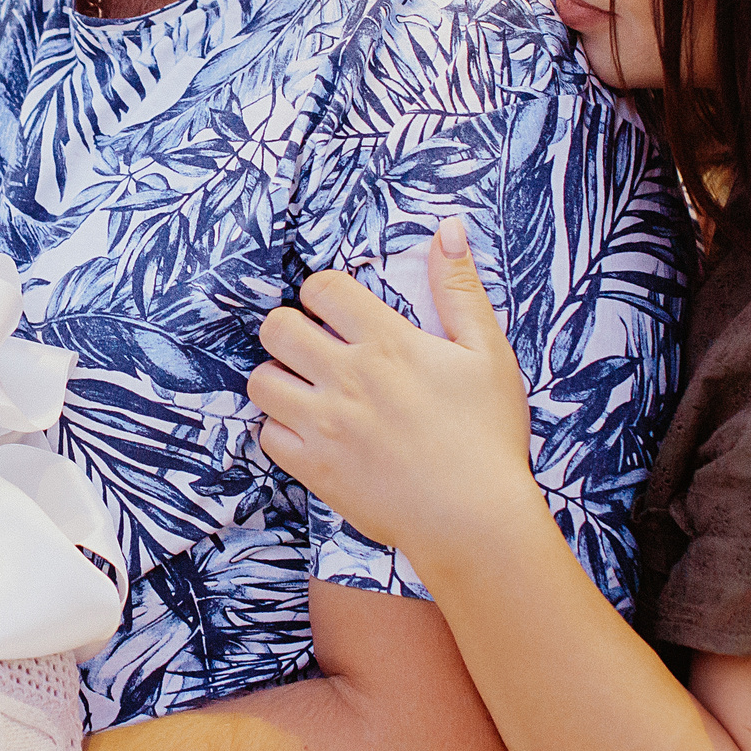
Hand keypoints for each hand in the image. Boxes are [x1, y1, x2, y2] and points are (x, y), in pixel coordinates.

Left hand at [248, 218, 542, 554]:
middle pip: (277, 327)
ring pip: (262, 379)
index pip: (322, 288)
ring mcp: (325, 426)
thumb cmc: (489, 436)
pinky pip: (267, 433)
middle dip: (290, 328)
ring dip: (279, 376)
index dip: (324, 292)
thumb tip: (447, 228)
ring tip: (308, 386)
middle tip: (315, 346)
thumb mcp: (488, 353)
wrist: (476, 521)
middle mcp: (347, 379)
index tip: (339, 312)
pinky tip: (310, 429)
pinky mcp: (314, 468)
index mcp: (388, 343)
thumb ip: (460, 288)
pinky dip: (281, 427)